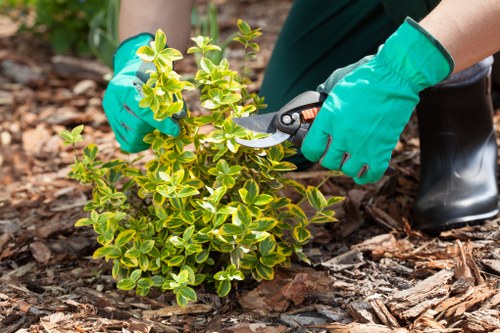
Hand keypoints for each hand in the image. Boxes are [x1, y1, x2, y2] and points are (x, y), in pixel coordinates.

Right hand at [103, 33, 181, 152]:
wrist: (130, 72)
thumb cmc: (148, 74)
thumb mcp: (158, 80)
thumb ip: (168, 97)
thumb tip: (181, 117)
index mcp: (123, 87)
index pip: (143, 111)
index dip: (161, 123)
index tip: (176, 130)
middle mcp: (113, 101)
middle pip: (136, 125)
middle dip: (155, 129)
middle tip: (167, 128)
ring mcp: (110, 113)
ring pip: (131, 136)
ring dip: (148, 137)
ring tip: (157, 130)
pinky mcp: (111, 123)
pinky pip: (125, 142)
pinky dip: (139, 143)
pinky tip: (148, 137)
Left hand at [302, 18, 453, 183]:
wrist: (394, 78)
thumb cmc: (366, 80)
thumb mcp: (336, 91)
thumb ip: (327, 111)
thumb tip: (319, 121)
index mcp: (328, 119)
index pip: (311, 148)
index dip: (312, 151)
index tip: (316, 150)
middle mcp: (342, 135)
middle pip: (328, 162)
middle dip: (330, 158)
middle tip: (336, 152)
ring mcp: (361, 145)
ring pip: (347, 170)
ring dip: (347, 166)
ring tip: (350, 158)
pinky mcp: (381, 150)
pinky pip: (370, 174)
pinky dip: (366, 176)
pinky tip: (364, 170)